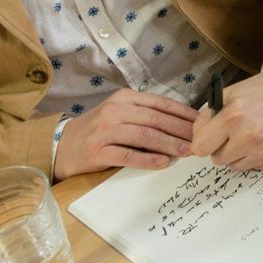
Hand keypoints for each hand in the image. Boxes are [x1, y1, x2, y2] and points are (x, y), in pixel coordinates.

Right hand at [54, 88, 199, 177]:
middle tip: (199, 140)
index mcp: (124, 98)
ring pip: (145, 136)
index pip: (160, 103)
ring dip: (169, 144)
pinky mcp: (97, 152)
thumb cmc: (98, 130)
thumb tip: (181, 124)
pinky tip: (162, 163)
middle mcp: (115, 111)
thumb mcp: (120, 113)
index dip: (183, 113)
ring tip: (186, 151)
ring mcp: (105, 131)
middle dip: (181, 130)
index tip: (201, 122)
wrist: (61, 145)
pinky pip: (127, 155)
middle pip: (155, 119)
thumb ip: (145, 114)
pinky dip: (147, 159)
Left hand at [191, 69, 262, 171]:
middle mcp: (249, 136)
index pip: (200, 148)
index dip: (204, 140)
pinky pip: (254, 167)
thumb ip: (207, 117)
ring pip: (234, 166)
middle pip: (217, 159)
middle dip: (222, 147)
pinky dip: (255, 156)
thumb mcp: (230, 94)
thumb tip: (195, 141)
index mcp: (233, 116)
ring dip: (238, 154)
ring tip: (252, 135)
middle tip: (234, 133)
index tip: (211, 136)